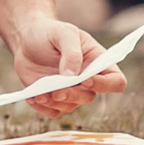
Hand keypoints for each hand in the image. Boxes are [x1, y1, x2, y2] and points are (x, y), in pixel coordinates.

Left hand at [3, 17, 125, 119]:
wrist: (27, 39)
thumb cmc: (50, 32)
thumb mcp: (63, 32)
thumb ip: (71, 52)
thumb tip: (72, 76)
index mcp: (97, 62)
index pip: (116, 81)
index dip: (105, 85)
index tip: (86, 79)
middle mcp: (87, 80)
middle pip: (89, 97)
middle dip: (72, 95)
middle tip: (55, 90)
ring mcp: (70, 91)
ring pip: (70, 107)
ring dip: (55, 103)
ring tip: (39, 94)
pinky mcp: (54, 99)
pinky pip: (53, 112)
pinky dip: (43, 108)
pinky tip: (33, 97)